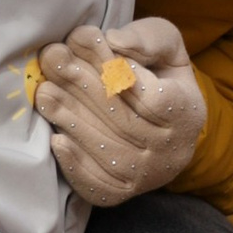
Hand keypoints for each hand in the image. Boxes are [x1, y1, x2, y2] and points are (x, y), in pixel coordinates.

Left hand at [36, 19, 206, 207]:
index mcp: (187, 113)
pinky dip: (75, 164)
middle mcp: (171, 151)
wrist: (164, 131)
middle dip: (84, 87)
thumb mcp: (165, 48)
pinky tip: (56, 140)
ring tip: (45, 93)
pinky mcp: (120, 193)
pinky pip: (97, 184)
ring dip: (72, 121)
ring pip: (108, 151)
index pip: (153, 98)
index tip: (86, 42)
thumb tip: (114, 40)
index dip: (118, 72)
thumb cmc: (159, 78)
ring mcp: (145, 176)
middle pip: (124, 121)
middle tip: (53, 59)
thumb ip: (147, 39)